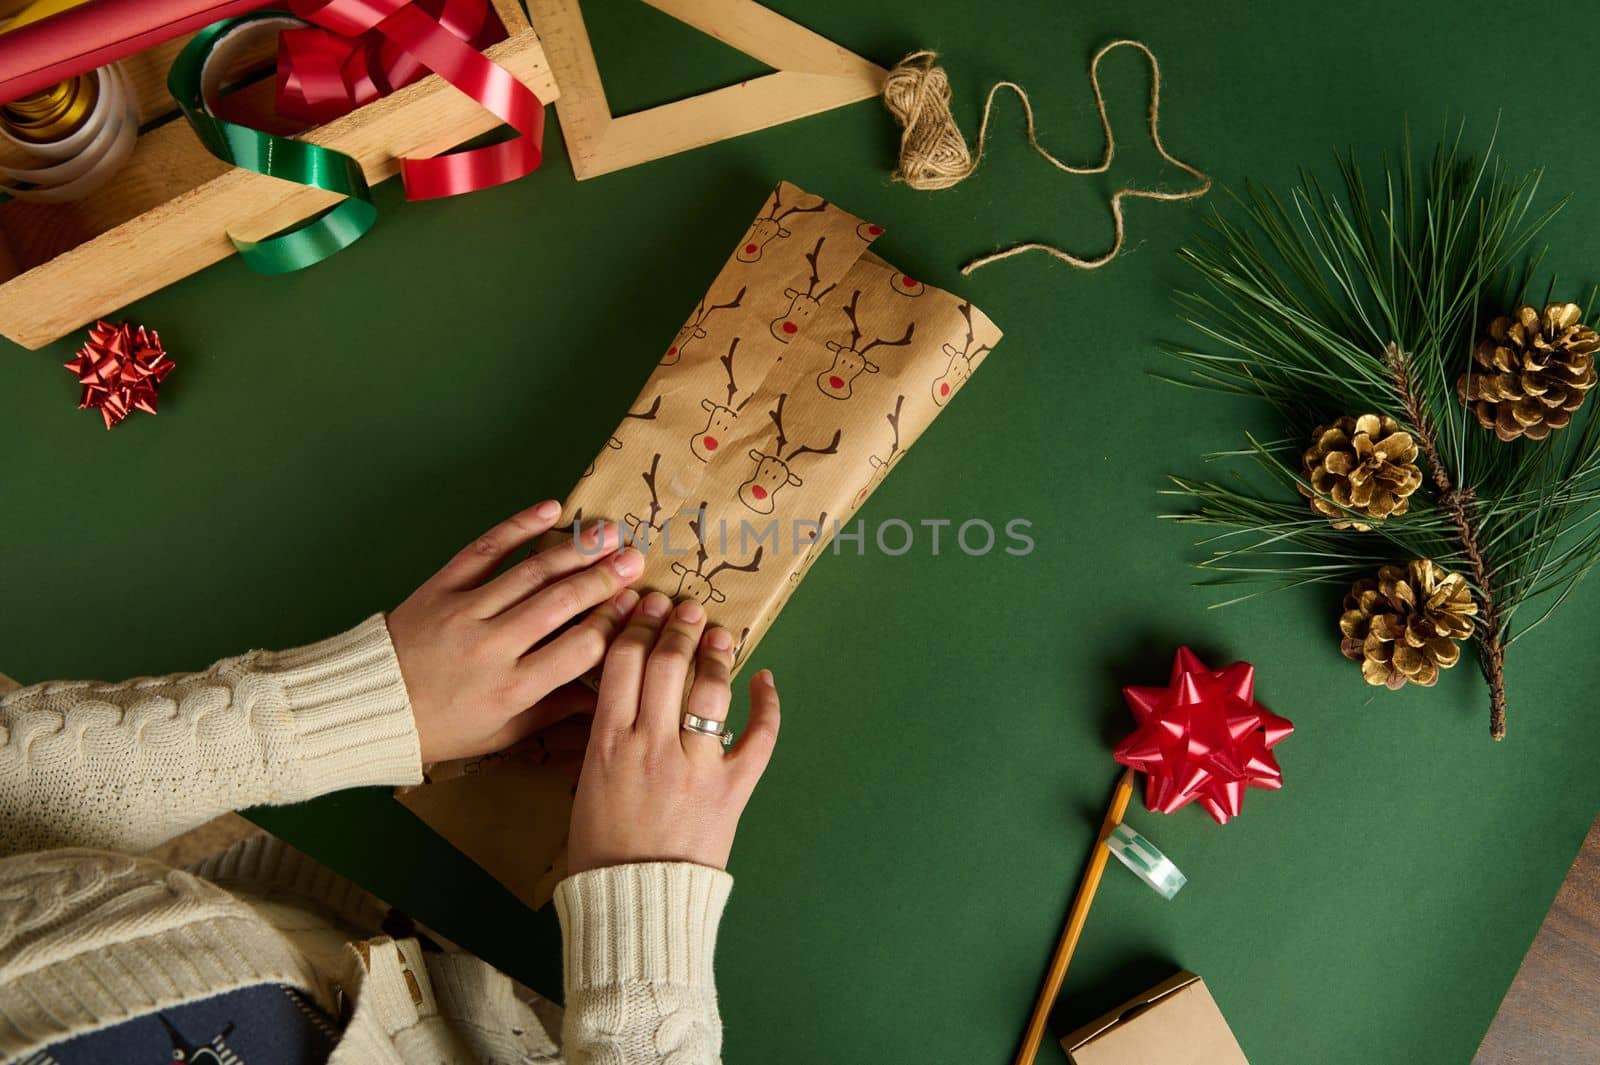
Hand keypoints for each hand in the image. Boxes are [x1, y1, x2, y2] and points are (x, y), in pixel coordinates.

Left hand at [389, 500, 645, 763]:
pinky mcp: (442, 586)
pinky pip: (485, 548)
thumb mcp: (503, 733)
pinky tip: (551, 511)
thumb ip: (556, 711)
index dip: (612, 622)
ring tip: (609, 532)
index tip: (636, 602)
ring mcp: (466, 612)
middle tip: (636, 558)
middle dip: (604, 577)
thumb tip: (607, 699)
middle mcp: (493, 647)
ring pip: (531, 572)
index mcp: (512, 689)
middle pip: (561, 603)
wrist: (370, 706)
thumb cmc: (442, 727)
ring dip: (575, 548)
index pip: (578, 648)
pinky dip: (519, 526)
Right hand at [567, 593, 780, 872]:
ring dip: (716, 654)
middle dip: (677, 626)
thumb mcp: (585, 785)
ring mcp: (696, 764)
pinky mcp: (732, 788)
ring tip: (718, 633)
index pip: (623, 662)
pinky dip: (767, 706)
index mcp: (608, 742)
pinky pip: (758, 738)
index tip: (645, 604)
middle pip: (667, 664)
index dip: (637, 625)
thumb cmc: (599, 852)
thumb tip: (620, 702)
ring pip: (710, 689)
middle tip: (685, 607)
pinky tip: (767, 681)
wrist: (634, 904)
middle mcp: (652, 743)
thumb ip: (605, 740)